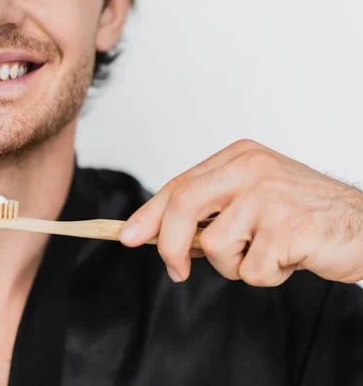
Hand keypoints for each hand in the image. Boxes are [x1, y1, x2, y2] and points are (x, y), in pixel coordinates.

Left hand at [120, 139, 362, 285]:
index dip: (148, 214)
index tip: (127, 236)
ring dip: (236, 265)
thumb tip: (160, 233)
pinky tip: (289, 259)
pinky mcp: (287, 226)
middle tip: (176, 271)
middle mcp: (251, 168)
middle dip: (168, 245)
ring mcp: (269, 195)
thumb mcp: (254, 199)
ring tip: (268, 253)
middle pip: (182, 206)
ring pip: (214, 247)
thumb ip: (213, 209)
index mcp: (239, 157)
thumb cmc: (306, 216)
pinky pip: (250, 270)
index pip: (179, 185)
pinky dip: (266, 276)